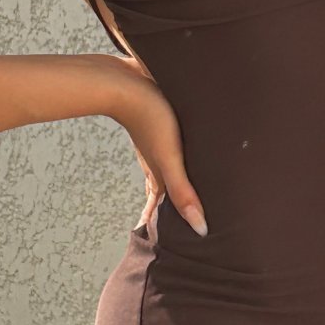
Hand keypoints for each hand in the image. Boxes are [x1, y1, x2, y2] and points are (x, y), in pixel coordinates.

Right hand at [92, 54, 207, 235]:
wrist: (124, 80)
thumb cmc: (150, 116)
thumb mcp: (170, 159)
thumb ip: (183, 192)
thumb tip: (200, 230)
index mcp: (159, 174)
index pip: (160, 208)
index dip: (161, 226)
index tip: (161, 244)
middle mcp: (156, 161)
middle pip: (164, 191)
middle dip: (169, 209)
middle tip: (177, 225)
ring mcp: (156, 142)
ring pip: (166, 169)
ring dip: (172, 183)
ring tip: (180, 192)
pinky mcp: (159, 122)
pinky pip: (167, 147)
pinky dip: (173, 157)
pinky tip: (180, 148)